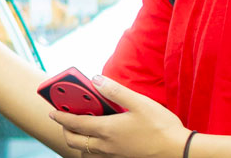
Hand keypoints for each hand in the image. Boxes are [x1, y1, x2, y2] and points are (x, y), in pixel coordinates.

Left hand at [47, 74, 188, 157]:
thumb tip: (95, 79)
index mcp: (107, 130)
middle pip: (74, 141)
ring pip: (84, 152)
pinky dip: (90, 150)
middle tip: (65, 119)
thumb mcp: (139, 102)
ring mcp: (113, 155)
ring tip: (80, 130)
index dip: (61, 117)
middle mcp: (106, 146)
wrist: (179, 151)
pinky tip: (99, 141)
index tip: (52, 112)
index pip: (75, 124)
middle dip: (65, 130)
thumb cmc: (161, 126)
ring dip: (77, 141)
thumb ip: (115, 90)